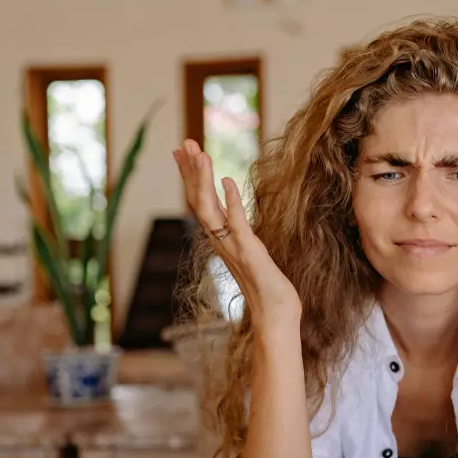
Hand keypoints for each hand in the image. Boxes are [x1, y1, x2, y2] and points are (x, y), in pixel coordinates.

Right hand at [174, 139, 301, 328]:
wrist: (275, 315)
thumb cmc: (267, 287)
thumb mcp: (251, 252)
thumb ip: (240, 233)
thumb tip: (233, 212)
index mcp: (221, 239)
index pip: (200, 202)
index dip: (191, 176)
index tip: (182, 152)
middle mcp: (221, 241)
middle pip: (198, 200)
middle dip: (190, 170)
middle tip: (183, 142)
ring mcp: (233, 247)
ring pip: (209, 209)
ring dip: (203, 180)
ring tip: (200, 154)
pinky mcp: (250, 252)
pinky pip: (236, 223)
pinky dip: (231, 201)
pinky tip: (227, 181)